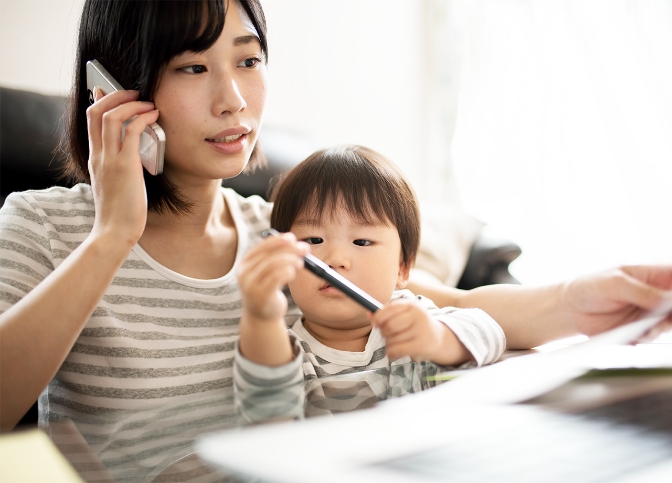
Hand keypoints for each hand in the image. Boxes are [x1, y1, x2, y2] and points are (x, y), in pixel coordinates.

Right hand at [87, 88, 158, 245]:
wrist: (114, 232)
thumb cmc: (119, 213)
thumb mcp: (114, 184)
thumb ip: (118, 167)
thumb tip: (134, 156)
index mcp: (94, 158)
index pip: (91, 120)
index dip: (100, 101)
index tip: (109, 91)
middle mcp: (98, 155)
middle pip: (97, 111)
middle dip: (115, 95)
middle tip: (133, 92)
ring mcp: (110, 159)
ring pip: (112, 116)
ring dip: (131, 102)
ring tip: (147, 102)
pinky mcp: (125, 165)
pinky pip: (131, 130)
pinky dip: (143, 117)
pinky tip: (154, 116)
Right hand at [237, 233, 308, 322]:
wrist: (262, 317)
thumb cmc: (268, 290)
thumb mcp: (268, 272)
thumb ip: (276, 257)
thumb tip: (295, 242)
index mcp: (245, 263)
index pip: (262, 247)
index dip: (278, 240)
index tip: (292, 238)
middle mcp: (245, 273)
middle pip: (269, 254)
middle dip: (289, 249)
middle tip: (305, 249)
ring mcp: (251, 285)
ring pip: (272, 264)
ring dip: (290, 260)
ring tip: (300, 263)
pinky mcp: (261, 295)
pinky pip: (276, 277)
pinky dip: (287, 271)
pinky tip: (292, 273)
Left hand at [371, 299, 469, 365]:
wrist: (439, 339)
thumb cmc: (415, 325)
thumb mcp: (403, 314)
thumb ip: (385, 313)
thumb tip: (368, 313)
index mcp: (411, 305)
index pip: (388, 310)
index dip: (378, 318)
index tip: (376, 324)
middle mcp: (417, 315)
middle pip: (388, 326)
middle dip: (384, 332)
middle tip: (390, 334)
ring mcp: (420, 331)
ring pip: (391, 340)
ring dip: (390, 343)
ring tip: (399, 342)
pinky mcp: (421, 346)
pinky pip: (395, 351)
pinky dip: (391, 353)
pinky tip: (397, 351)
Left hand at [562, 265, 671, 339]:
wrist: (570, 310)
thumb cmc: (589, 287)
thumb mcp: (614, 284)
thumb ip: (641, 291)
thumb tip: (666, 299)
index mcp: (652, 276)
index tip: (671, 300)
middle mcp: (655, 294)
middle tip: (664, 317)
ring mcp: (650, 313)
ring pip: (670, 321)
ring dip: (663, 326)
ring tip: (647, 327)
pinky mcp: (641, 329)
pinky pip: (655, 335)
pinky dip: (648, 337)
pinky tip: (635, 334)